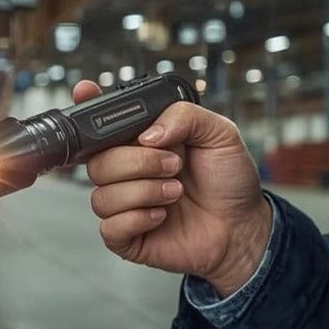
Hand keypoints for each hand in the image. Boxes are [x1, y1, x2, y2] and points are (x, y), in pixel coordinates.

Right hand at [73, 80, 271, 295]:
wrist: (243, 226)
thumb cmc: (230, 180)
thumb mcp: (220, 134)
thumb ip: (185, 116)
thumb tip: (148, 134)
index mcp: (143, 141)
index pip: (102, 123)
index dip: (86, 106)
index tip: (85, 91)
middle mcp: (128, 171)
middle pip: (97, 162)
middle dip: (138, 162)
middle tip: (174, 165)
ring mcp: (126, 205)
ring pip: (101, 196)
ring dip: (143, 192)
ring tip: (175, 192)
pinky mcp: (128, 237)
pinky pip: (109, 227)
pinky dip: (137, 219)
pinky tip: (161, 216)